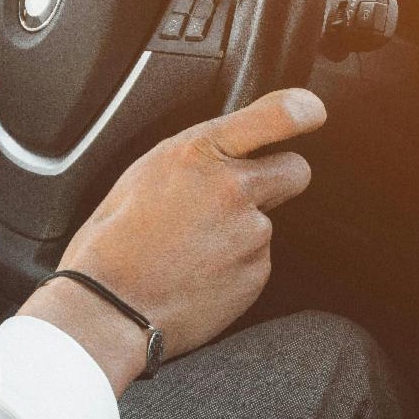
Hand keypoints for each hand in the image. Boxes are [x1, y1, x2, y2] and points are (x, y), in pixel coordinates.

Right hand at [17, 88, 326, 394]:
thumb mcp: (144, 174)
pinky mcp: (257, 273)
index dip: (302, 110)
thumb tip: (225, 152)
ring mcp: (250, 233)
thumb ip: (196, 157)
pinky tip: (199, 273)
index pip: (276, 115)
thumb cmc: (112, 243)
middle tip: (241, 197)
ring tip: (194, 249)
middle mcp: (232, 187)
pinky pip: (257, 261)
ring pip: (267, 221)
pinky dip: (236, 267)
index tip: (311, 112)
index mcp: (198, 152)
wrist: (107, 309)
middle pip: (295, 170)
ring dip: (243, 231)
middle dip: (278, 179)